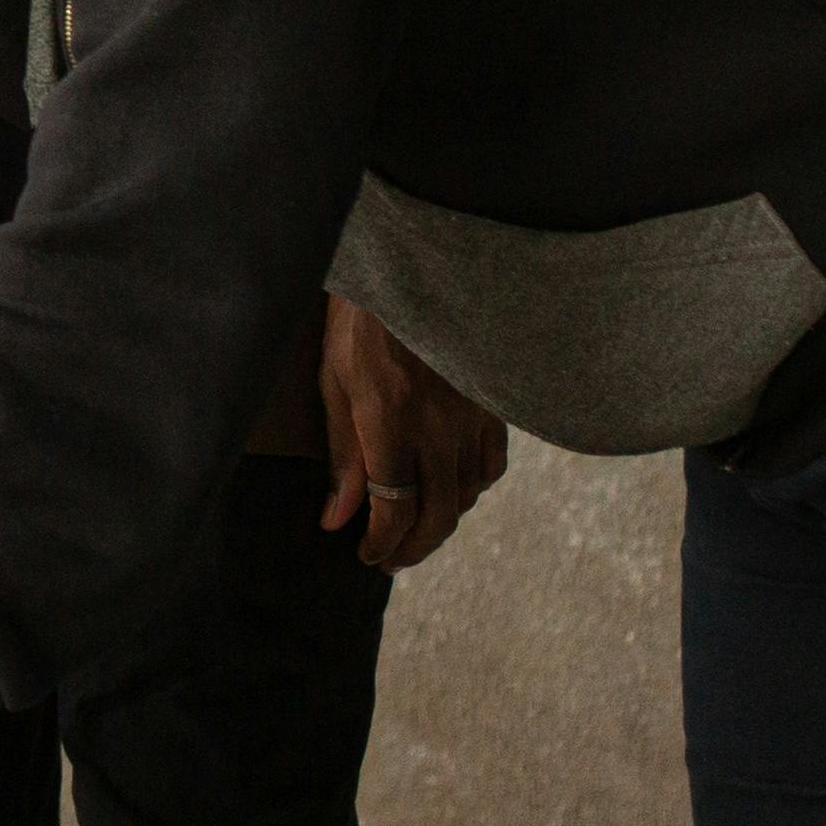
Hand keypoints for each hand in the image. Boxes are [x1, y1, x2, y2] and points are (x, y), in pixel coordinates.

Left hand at [316, 295, 510, 570]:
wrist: (414, 266)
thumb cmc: (360, 318)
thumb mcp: (334, 380)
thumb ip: (342, 456)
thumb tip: (336, 520)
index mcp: (393, 420)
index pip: (395, 509)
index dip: (382, 543)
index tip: (365, 555)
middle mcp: (440, 426)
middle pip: (438, 514)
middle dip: (412, 548)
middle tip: (389, 560)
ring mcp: (472, 415)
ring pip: (468, 495)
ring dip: (441, 522)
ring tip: (413, 531)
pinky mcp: (492, 403)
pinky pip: (491, 464)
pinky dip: (471, 489)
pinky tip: (450, 490)